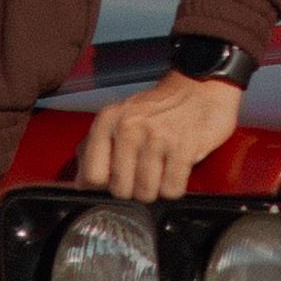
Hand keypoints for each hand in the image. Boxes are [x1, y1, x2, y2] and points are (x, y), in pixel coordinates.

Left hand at [76, 71, 245, 201]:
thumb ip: (94, 148)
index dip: (105, 185)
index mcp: (107, 121)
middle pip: (120, 190)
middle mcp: (129, 128)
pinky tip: (177, 171)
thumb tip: (79, 184)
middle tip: (145, 173)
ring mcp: (157, 138)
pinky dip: (175, 188)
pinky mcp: (183, 148)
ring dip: (156, 189)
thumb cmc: (159, 108)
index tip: (118, 178)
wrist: (201, 87)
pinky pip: (171, 190)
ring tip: (162, 171)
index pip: (92, 176)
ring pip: (146, 193)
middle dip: (134, 189)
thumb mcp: (120, 118)